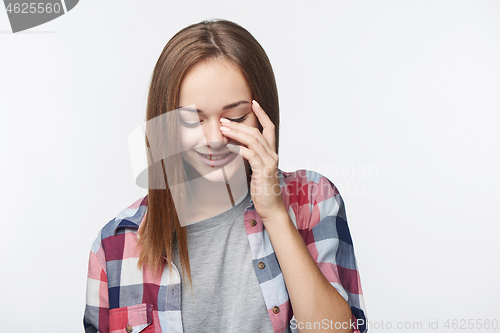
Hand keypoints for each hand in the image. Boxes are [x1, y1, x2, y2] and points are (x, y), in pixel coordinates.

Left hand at [219, 100, 285, 221]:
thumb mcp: (256, 170)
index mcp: (271, 153)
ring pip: (253, 140)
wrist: (270, 208)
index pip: (269, 128)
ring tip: (222, 129)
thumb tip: (236, 147)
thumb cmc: (262, 190)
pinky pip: (250, 155)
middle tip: (223, 120)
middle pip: (257, 132)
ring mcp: (269, 162)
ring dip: (236, 133)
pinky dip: (238, 149)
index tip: (253, 102)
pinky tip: (228, 147)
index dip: (262, 114)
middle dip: (239, 124)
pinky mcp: (264, 171)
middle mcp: (272, 155)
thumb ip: (250, 157)